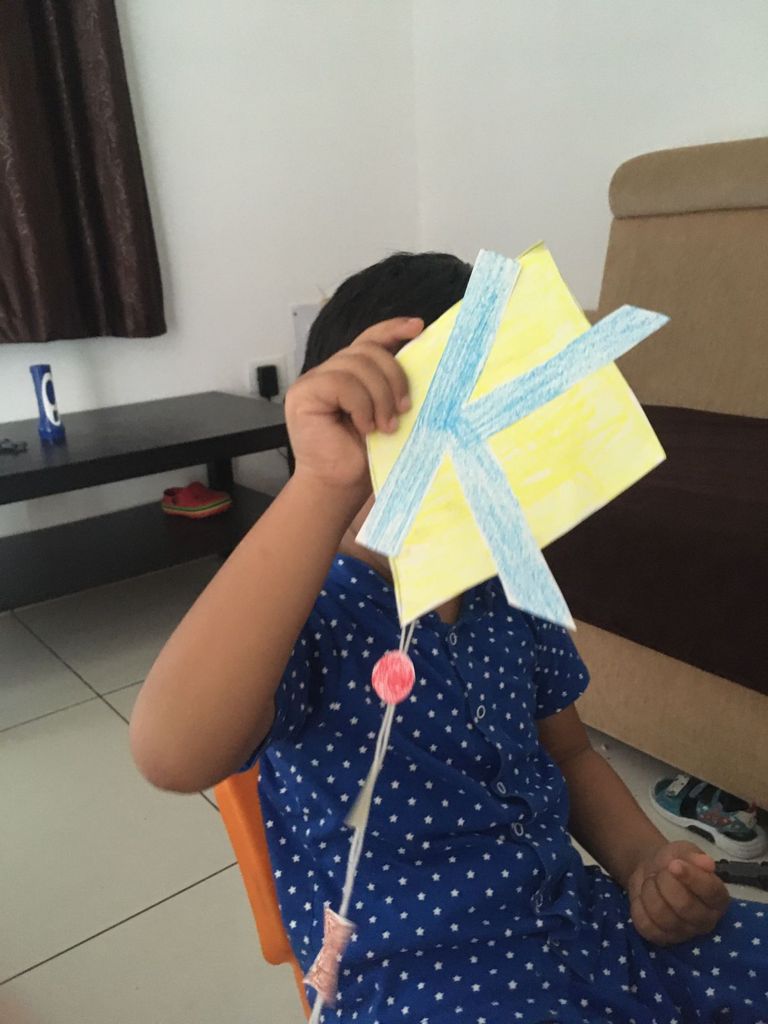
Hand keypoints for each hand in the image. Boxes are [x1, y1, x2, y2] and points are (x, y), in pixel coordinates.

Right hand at [285, 317, 422, 491]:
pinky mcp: (303, 393)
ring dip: (379, 396)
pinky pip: (341, 383)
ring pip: (356, 365)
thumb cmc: (365, 457)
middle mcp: (331, 371)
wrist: (340, 488)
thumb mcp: (388, 414)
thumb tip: (420, 362)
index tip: (419, 328)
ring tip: (385, 426)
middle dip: (393, 377)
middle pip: (368, 351)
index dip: (393, 329)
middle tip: (403, 409)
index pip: (370, 339)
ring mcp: (314, 380)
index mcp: (352, 374)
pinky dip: (360, 405)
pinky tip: (364, 427)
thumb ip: (392, 387)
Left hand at [628, 840, 729, 945]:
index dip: (691, 877)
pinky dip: (639, 906)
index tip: (674, 864)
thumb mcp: (684, 851)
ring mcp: (684, 933)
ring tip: (651, 881)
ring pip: (662, 916)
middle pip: (685, 906)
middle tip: (660, 871)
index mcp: (717, 898)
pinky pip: (646, 925)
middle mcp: (706, 921)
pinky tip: (644, 896)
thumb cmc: (674, 861)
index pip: (710, 892)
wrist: (653, 871)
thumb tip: (707, 863)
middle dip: (665, 882)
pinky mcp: (661, 938)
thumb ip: (695, 856)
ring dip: (650, 892)